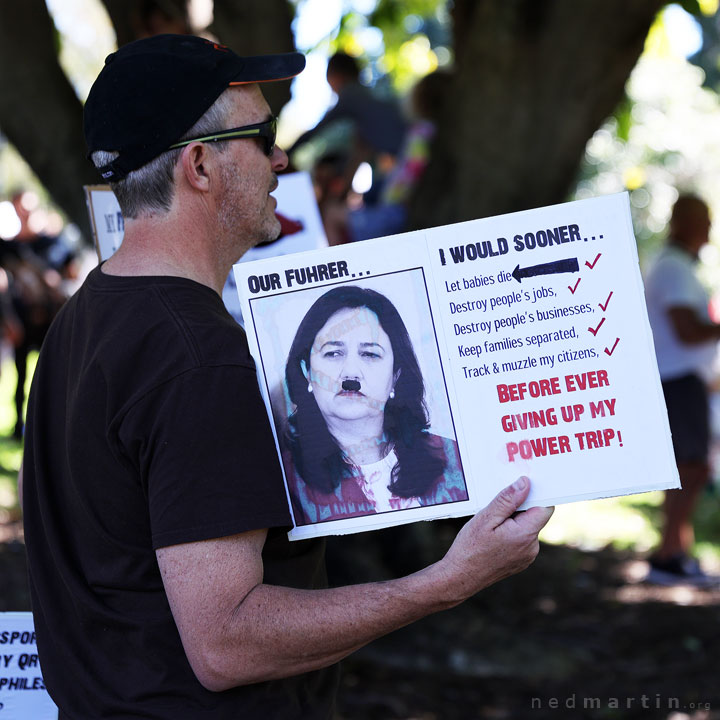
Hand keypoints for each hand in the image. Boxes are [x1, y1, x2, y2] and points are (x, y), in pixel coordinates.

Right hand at [436, 477, 552, 604]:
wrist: (461, 578)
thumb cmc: (470, 547)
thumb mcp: (486, 518)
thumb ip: (507, 500)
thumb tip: (525, 483)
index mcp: (525, 534)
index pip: (545, 507)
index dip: (535, 495)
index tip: (521, 487)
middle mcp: (532, 547)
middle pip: (535, 517)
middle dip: (519, 508)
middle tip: (496, 508)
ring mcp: (528, 557)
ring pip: (527, 528)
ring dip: (514, 521)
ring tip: (491, 526)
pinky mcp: (521, 562)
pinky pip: (522, 540)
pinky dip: (511, 533)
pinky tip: (493, 537)